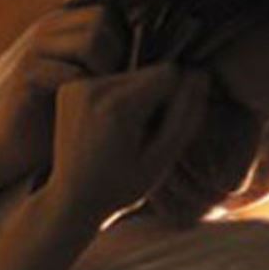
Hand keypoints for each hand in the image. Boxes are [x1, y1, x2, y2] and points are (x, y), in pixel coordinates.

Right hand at [0, 6, 128, 172]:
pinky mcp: (25, 75)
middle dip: (119, 51)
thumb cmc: (57, 116)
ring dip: (106, 69)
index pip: (108, 12)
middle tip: (120, 85)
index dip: (126, 39)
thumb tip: (160, 54)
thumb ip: (114, 62)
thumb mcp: (90, 83)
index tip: (129, 74)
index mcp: (63, 27)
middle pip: (101, 19)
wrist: (13, 144)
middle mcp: (47, 31)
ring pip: (88, 40)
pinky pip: (68, 71)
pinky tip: (87, 109)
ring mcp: (34, 51)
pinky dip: (85, 89)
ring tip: (105, 96)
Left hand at [45, 65, 209, 223]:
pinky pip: (110, 81)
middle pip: (148, 71)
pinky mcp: (69, 87)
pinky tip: (106, 128)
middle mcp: (91, 88)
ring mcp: (75, 86)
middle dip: (154, 98)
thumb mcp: (163, 158)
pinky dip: (116, 99)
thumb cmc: (121, 187)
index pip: (169, 73)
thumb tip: (200, 75)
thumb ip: (186, 115)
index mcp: (116, 106)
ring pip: (131, 74)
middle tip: (138, 137)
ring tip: (122, 134)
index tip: (158, 132)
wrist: (71, 198)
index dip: (174, 101)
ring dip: (136, 98)